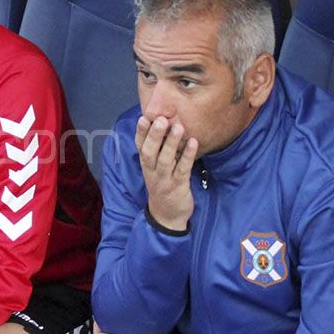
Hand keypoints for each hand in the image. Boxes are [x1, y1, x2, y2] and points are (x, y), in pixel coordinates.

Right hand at [135, 116, 197, 230]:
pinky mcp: (178, 187)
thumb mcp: (155, 169)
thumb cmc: (163, 186)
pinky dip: (188, 156)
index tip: (143, 117)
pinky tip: (193, 143)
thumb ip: (158, 151)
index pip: (140, 146)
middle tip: (161, 119)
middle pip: (149, 152)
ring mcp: (164, 180)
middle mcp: (152, 171)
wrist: (167, 216)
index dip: (141, 132)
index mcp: (146, 165)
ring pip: (165, 160)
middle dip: (154, 135)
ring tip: (178, 126)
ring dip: (171, 143)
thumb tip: (164, 126)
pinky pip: (182, 170)